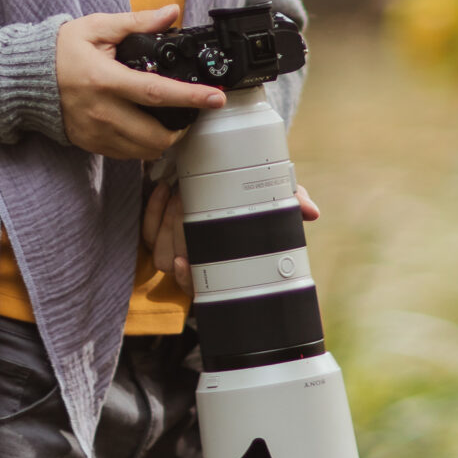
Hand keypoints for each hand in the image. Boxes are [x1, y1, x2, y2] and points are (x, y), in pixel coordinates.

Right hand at [55, 5, 222, 162]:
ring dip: (164, 141)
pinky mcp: (91, 144)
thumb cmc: (61, 50)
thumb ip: (137, 21)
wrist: (26, 79)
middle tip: (193, 114)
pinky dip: (143, 146)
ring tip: (171, 122)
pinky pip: (127, 155)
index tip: (215, 98)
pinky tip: (146, 128)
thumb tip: (170, 13)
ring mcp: (96, 132)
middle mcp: (102, 111)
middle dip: (183, 130)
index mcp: (105, 80)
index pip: (157, 93)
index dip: (191, 97)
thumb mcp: (98, 27)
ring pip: (144, 152)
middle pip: (155, 135)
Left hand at [143, 176, 319, 292]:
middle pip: (171, 262)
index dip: (187, 281)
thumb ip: (289, 201)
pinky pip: (145, 228)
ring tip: (178, 196)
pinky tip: (164, 191)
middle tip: (187, 203)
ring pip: (157, 249)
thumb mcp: (270, 196)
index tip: (182, 263)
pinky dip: (152, 209)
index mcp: (218, 265)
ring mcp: (170, 244)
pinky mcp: (154, 226)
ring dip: (163, 223)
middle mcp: (192, 260)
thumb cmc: (249, 195)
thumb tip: (312, 212)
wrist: (218, 169)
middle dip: (175, 233)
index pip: (198, 288)